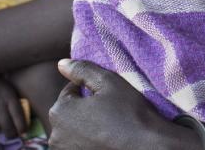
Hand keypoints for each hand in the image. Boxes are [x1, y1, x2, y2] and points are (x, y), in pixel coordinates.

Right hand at [0, 77, 27, 138]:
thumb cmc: (0, 87)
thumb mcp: (11, 91)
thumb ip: (16, 106)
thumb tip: (22, 127)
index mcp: (9, 97)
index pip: (18, 116)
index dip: (21, 127)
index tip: (23, 132)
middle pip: (7, 126)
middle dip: (11, 134)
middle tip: (12, 134)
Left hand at [48, 59, 191, 149]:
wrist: (148, 147)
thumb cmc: (129, 113)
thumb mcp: (108, 82)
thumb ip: (81, 70)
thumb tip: (61, 64)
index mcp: (59, 112)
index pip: (70, 91)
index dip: (90, 90)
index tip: (107, 97)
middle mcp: (56, 135)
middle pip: (69, 112)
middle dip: (84, 108)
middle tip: (108, 111)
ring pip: (73, 129)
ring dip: (85, 126)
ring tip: (108, 126)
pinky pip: (78, 144)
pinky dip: (88, 140)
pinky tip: (105, 138)